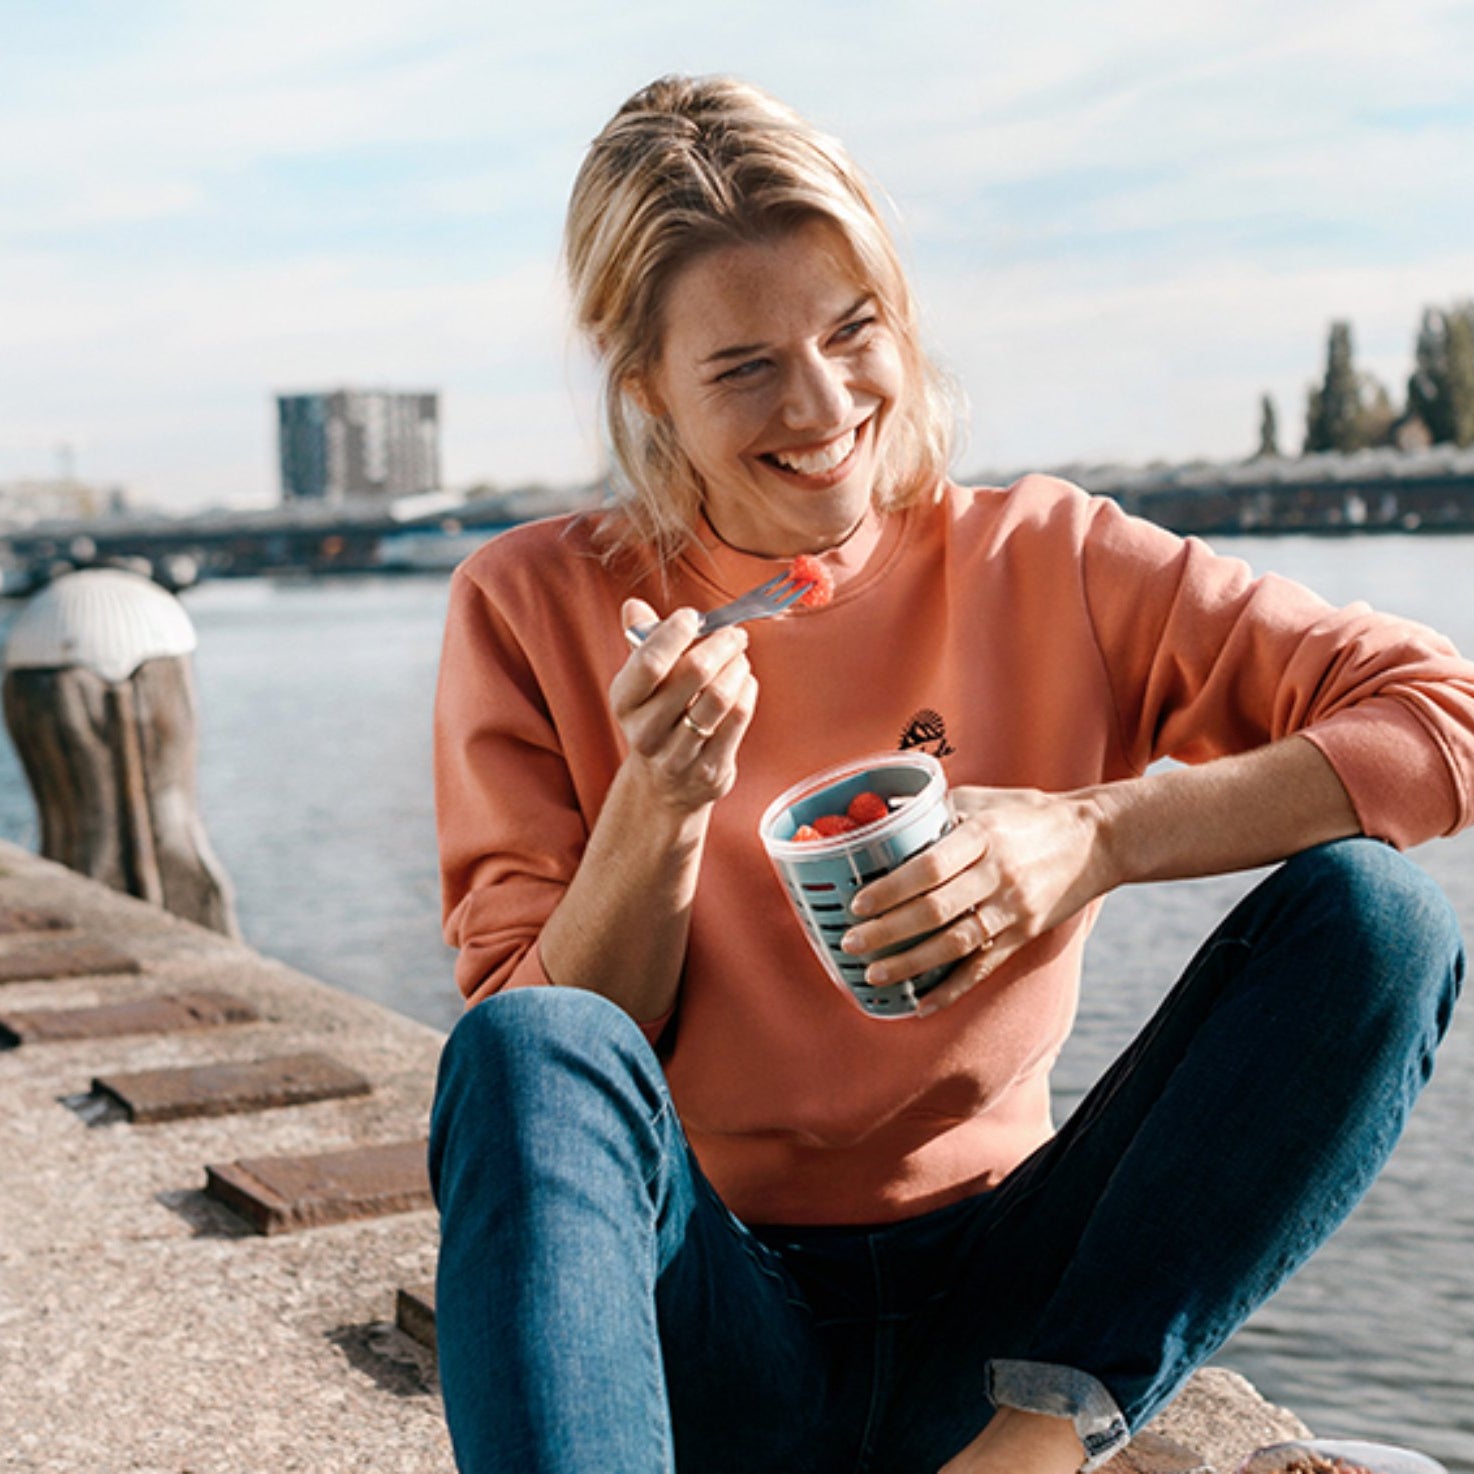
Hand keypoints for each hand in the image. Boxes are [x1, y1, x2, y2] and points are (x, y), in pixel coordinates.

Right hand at [609, 598, 758, 811]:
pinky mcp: (709, 770)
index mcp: (624, 702)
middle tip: (733, 634)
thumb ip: (640, 642)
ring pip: (721, 696)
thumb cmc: (657, 719)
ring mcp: (678, 755)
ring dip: (738, 667)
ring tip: (740, 658)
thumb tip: (634, 605)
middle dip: (721, 644)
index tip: (692, 617)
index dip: (675, 632)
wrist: (662, 788)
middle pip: (694, 673)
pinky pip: (739, 718)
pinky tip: (745, 682)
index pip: (650, 661)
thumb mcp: (640, 685)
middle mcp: (646, 731)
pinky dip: (748, 691)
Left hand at [842, 785, 1111, 1015]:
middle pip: (935, 910)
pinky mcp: (1024, 934)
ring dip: (911, 964)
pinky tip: (922, 1005)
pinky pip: (983, 966)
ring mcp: (1013, 907)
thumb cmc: (1028, 813)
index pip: (929, 867)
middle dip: (888, 931)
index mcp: (982, 835)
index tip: (858, 904)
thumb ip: (934, 810)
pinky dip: (951, 989)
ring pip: (955, 944)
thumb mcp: (982, 799)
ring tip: (874, 974)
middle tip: (852, 943)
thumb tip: (881, 815)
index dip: (891, 889)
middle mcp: (997, 873)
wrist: (1097, 839)